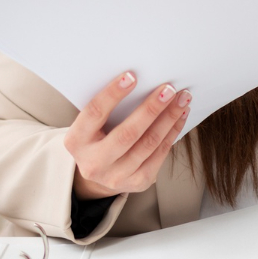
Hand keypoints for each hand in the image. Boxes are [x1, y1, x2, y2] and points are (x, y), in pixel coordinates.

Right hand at [64, 71, 190, 199]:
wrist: (100, 173)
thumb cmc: (96, 138)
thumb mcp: (91, 125)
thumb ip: (107, 108)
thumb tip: (138, 81)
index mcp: (76, 141)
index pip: (95, 113)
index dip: (112, 94)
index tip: (131, 76)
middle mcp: (94, 162)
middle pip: (127, 133)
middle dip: (151, 109)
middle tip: (169, 89)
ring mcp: (116, 176)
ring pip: (149, 143)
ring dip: (169, 118)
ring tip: (181, 100)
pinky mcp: (138, 181)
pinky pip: (160, 154)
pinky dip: (172, 132)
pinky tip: (179, 117)